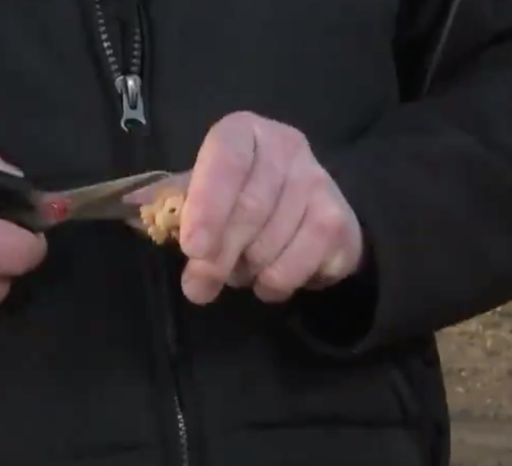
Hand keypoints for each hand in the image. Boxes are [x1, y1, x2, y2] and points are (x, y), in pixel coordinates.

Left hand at [178, 111, 364, 303]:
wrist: (306, 213)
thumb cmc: (240, 198)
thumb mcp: (203, 195)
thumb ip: (182, 220)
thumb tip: (172, 254)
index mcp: (244, 132)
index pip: (226, 161)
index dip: (207, 206)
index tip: (193, 249)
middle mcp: (287, 147)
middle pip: (250, 209)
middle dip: (219, 257)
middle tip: (199, 286)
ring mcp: (319, 182)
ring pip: (272, 244)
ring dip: (247, 272)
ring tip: (242, 268)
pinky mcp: (339, 220)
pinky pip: (298, 266)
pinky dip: (275, 283)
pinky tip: (269, 276)